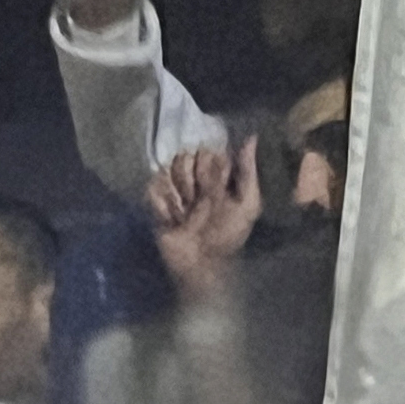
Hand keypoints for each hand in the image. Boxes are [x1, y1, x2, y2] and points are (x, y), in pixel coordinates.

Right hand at [148, 139, 260, 301]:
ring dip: (177, 192)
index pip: (208, 153)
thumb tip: (252, 137)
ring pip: (167, 171)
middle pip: (184, 158)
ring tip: (185, 213)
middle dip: (191, 177)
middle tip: (199, 199)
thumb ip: (249, 172)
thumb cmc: (228, 236)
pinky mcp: (157, 205)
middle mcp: (194, 181)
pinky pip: (152, 190)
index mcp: (216, 179)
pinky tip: (172, 219)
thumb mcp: (247, 206)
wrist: (202, 266)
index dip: (210, 164)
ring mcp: (174, 192)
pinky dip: (162, 205)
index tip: (215, 182)